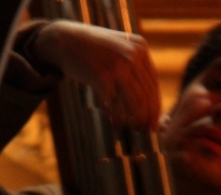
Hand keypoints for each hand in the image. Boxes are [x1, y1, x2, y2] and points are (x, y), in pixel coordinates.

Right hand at [34, 21, 161, 129]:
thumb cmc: (92, 49)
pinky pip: (115, 104)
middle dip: (148, 116)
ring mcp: (117, 65)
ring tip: (135, 129)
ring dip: (137, 119)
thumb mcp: (119, 48)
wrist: (65, 39)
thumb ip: (133, 65)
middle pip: (146, 94)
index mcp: (139, 47)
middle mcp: (132, 54)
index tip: (155, 121)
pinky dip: (117, 117)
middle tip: (147, 130)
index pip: (153, 82)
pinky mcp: (102, 76)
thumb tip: (147, 98)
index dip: (156, 105)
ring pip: (135, 102)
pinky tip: (116, 124)